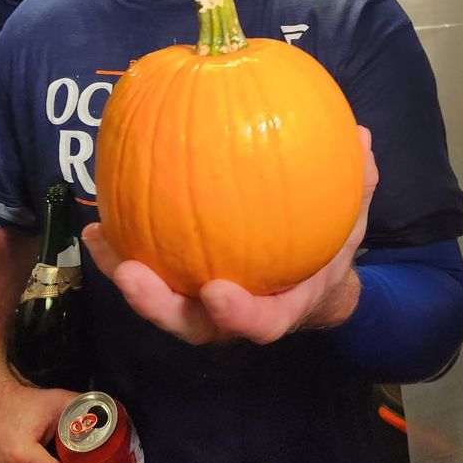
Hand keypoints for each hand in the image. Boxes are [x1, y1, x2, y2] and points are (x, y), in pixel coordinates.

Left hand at [83, 127, 377, 345]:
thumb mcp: (350, 217)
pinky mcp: (179, 282)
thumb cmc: (326, 248)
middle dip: (159, 307)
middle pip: (194, 325)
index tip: (218, 291)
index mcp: (281, 306)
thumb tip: (362, 136)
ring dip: (125, 276)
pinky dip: (121, 250)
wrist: (310, 277)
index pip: (264, 323)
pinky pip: (148, 270)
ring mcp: (201, 303)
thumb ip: (358, 182)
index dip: (239, 316)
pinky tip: (101, 219)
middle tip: (133, 273)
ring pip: (160, 303)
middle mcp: (233, 314)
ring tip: (100, 239)